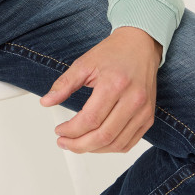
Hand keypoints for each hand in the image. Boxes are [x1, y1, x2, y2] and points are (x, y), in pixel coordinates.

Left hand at [39, 27, 161, 153]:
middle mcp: (132, 99)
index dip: (71, 130)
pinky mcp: (148, 117)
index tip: (59, 130)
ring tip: (78, 144)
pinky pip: (129, 142)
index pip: (90, 119)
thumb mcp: (84, 63)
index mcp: (114, 84)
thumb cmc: (114, 52)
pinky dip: (110, 148)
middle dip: (79, 145)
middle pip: (103, 136)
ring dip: (94, 149)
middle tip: (64, 142)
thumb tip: (46, 101)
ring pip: (116, 144)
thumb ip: (64, 84)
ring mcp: (143, 110)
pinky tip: (96, 143)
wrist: (139, 44)